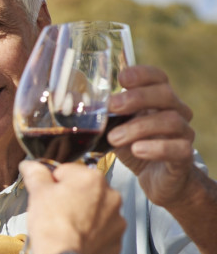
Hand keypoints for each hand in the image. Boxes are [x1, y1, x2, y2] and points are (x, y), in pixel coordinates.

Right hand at [21, 161, 124, 253]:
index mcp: (92, 178)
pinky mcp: (116, 241)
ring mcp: (117, 220)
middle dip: (71, 197)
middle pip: (84, 190)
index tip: (46, 194)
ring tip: (65, 226)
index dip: (53, 182)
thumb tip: (31, 165)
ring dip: (83, 215)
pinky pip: (101, 232)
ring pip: (95, 211)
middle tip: (54, 211)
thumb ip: (36, 173)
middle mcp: (111, 196)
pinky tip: (75, 238)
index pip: (67, 171)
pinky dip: (90, 234)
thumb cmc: (52, 225)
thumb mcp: (38, 192)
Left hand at [107, 65, 197, 207]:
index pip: (157, 76)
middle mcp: (176, 111)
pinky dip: (156, 148)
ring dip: (138, 127)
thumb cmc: (134, 145)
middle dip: (136, 98)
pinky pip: (178, 148)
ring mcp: (183, 133)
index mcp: (158, 99)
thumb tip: (69, 99)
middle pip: (165, 94)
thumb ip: (98, 113)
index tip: (121, 79)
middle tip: (112, 108)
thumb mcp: (113, 127)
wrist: (157, 180)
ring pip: (170, 121)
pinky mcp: (184, 157)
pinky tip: (137, 150)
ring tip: (113, 138)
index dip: (141, 74)